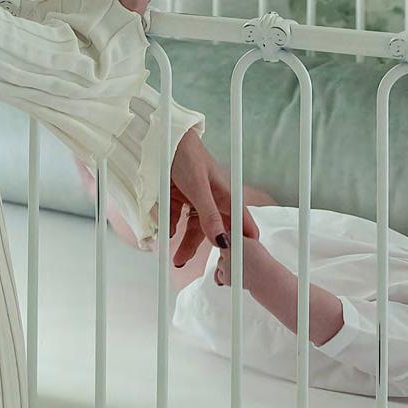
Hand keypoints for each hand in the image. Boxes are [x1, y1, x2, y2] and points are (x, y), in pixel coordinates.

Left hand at [169, 126, 259, 266]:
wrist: (163, 138)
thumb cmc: (187, 155)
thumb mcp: (199, 187)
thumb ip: (209, 214)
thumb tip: (222, 240)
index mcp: (224, 195)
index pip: (241, 221)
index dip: (244, 240)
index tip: (244, 262)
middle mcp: (211, 198)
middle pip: (214, 229)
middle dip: (210, 249)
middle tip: (209, 269)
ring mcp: (193, 198)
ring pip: (193, 227)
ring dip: (186, 244)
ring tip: (177, 260)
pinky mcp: (177, 196)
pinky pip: (176, 218)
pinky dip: (171, 227)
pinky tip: (166, 233)